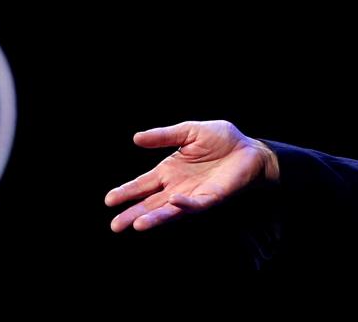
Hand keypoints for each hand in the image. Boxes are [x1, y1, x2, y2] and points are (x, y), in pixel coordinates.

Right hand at [105, 120, 278, 231]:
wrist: (248, 148)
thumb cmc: (220, 140)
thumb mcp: (188, 131)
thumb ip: (163, 136)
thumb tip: (135, 137)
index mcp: (169, 171)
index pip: (143, 184)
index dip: (127, 192)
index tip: (109, 200)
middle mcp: (177, 187)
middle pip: (150, 203)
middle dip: (133, 214)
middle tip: (115, 226)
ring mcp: (193, 195)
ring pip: (168, 210)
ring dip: (154, 217)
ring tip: (137, 225)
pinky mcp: (210, 198)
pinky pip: (195, 204)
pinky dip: (184, 204)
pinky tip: (173, 201)